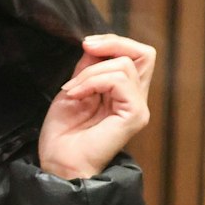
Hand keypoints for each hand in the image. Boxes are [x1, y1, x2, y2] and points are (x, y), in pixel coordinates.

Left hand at [38, 34, 156, 180]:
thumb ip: (89, 67)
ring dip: (90, 72)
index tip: (85, 44)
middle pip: (145, 53)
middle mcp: (135, 98)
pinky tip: (76, 94)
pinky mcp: (135, 115)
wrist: (58, 161)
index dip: (114, 42)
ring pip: (125, 65)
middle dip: (113, 44)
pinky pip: (120, 81)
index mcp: (123, 92)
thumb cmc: (64, 133)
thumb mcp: (74, 88)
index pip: (136, 54)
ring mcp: (138, 107)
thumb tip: (94, 45)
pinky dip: (93, 81)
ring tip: (72, 89)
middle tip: (86, 49)